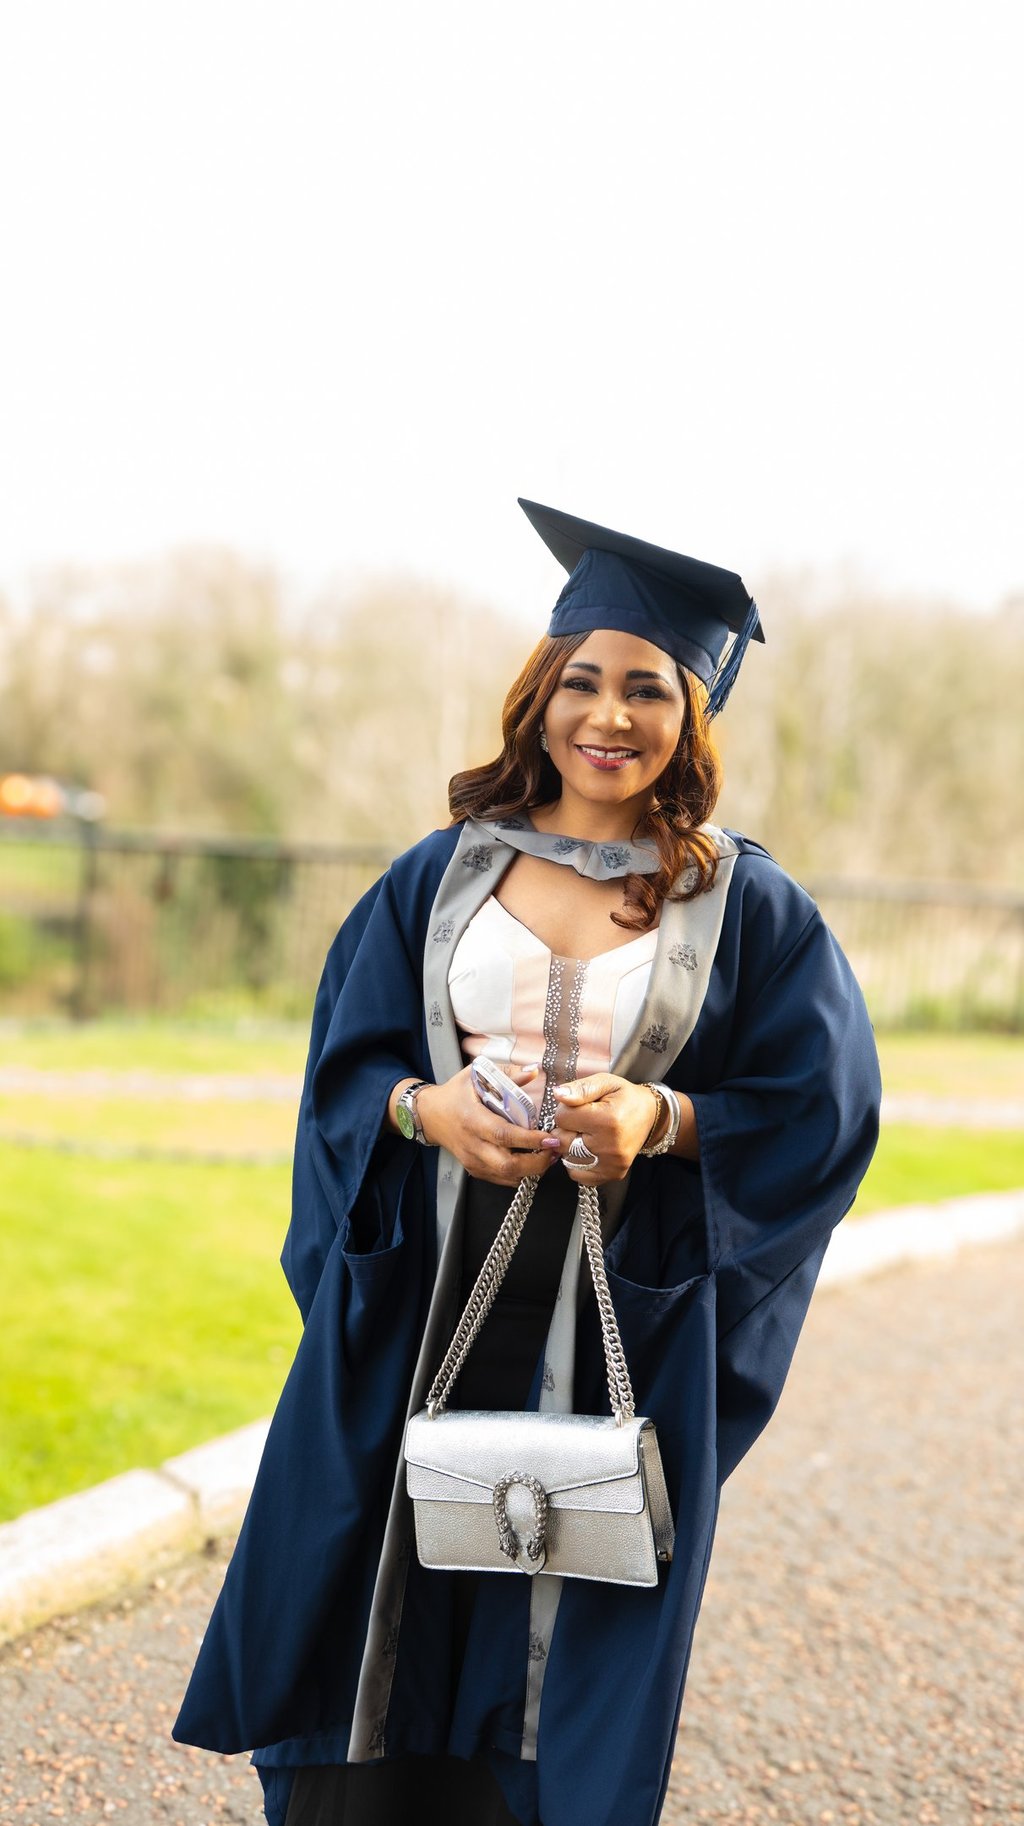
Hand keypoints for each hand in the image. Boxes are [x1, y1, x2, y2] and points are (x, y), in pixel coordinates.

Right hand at [415, 1064, 561, 1187]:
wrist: (430, 1115)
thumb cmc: (455, 1093)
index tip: (551, 1137)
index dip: (530, 1139)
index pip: (505, 1135)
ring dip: (532, 1170)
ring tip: (549, 1156)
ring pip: (506, 1176)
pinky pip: (501, 1179)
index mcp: (473, 1119)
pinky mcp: (474, 1169)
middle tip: (556, 1150)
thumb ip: (508, 1074)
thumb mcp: (477, 1075)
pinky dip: (520, 1174)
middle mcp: (472, 1144)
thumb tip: (535, 1070)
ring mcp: (472, 1160)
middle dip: (537, 1163)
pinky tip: (532, 1162)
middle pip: (508, 1164)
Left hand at [552, 1074, 660, 1185]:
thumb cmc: (625, 1097)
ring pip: (567, 1159)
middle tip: (582, 1122)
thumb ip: (581, 1088)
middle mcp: (610, 1146)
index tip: (581, 1107)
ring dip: (569, 1147)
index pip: (562, 1118)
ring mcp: (612, 1164)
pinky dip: (576, 1163)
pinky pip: (578, 1174)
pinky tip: (587, 1150)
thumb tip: (558, 1095)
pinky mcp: (612, 1174)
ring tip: (585, 1135)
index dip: (566, 1110)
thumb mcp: (606, 1082)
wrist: (650, 1115)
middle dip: (566, 1129)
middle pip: (562, 1141)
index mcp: (607, 1120)